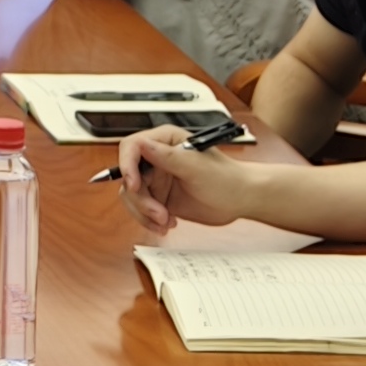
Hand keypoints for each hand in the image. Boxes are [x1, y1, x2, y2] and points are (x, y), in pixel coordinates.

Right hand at [116, 128, 248, 241]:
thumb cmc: (225, 179)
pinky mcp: (158, 197)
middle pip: (129, 176)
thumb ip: (168, 156)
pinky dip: (150, 220)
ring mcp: (156, 179)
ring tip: (166, 221)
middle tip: (160, 214)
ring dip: (145, 213)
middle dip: (141, 199)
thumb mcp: (196, 167)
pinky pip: (141, 209)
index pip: (131, 147)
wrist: (239, 200)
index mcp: (165, 141)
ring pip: (132, 195)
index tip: (134, 185)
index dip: (127, 165)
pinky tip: (168, 224)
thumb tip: (142, 144)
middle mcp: (156, 158)